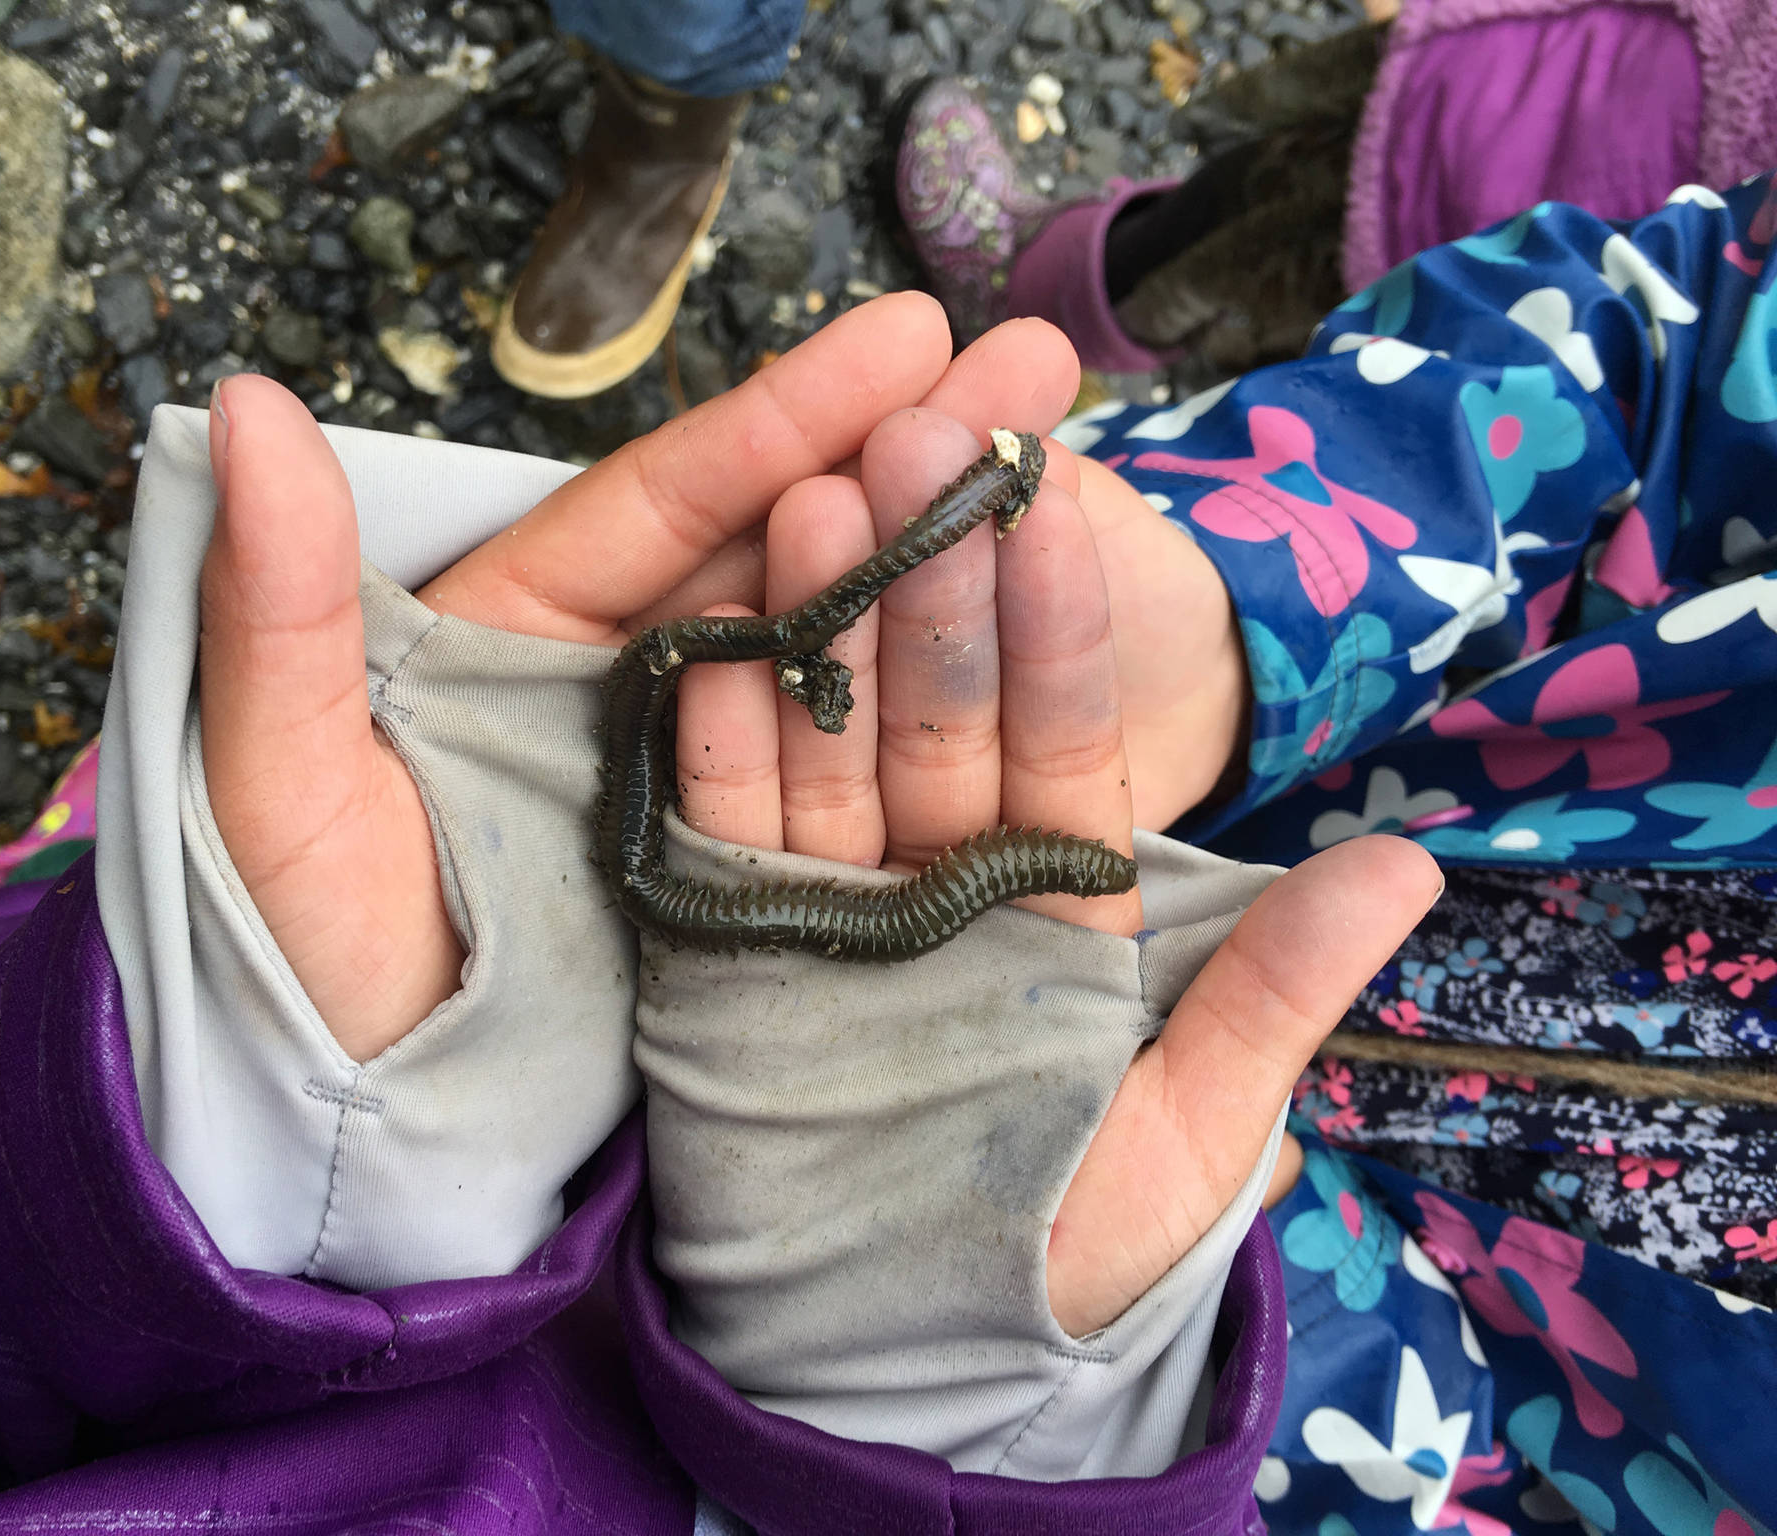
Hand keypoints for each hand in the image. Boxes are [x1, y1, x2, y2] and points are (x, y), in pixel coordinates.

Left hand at [195, 295, 1086, 1061]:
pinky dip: (932, 707)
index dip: (788, 416)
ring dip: (939, 567)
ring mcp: (699, 777)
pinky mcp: (755, 871)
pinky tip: (1030, 641)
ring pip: (832, 648)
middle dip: (902, 460)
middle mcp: (623, 686)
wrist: (366, 1143)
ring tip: (1053, 475)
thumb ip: (281, 606)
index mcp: (515, 632)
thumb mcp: (279, 785)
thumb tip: (242, 405)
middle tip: (1030, 378)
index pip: (666, 502)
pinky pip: (851, 770)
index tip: (908, 340)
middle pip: (777, 551)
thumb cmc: (305, 968)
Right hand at [675, 407, 1438, 1335]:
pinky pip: (719, 834)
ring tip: (821, 496)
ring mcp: (829, 905)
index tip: (1061, 512)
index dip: (1060, 634)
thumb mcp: (1194, 1136)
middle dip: (931, 584)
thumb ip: (1275, 992)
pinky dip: (715, 743)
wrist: (903, 1363)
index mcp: (1058, 905)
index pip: (1063, 743)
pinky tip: (716, 635)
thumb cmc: (1066, 1263)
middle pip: (937, 715)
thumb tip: (1412, 866)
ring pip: (825, 746)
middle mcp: (939, 881)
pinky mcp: (729, 945)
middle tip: (922, 444)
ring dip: (820, 626)